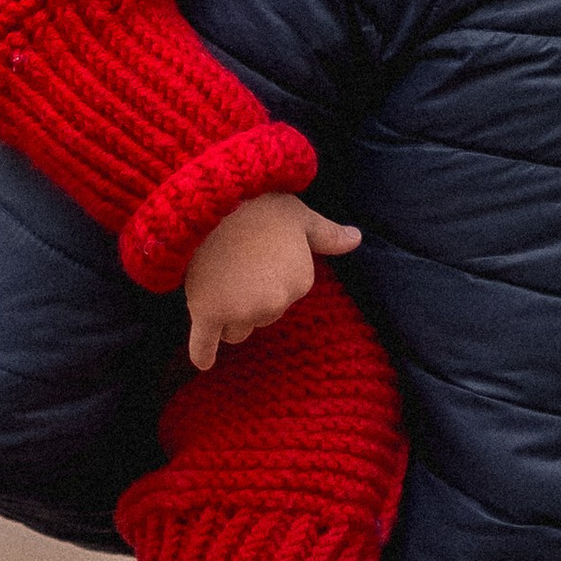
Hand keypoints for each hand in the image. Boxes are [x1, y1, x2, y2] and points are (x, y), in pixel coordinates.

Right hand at [183, 193, 361, 371]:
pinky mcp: (208, 314)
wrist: (212, 199)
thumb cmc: (258, 204)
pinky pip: (204, 345)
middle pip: (261, 316)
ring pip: (236, 330)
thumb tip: (357, 239)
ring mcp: (240, 311)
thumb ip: (328, 234)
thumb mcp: (300, 215)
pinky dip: (203, 353)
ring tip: (215, 283)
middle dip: (248, 299)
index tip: (254, 255)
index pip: (285, 295)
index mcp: (300, 281)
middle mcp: (275, 303)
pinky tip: (204, 362)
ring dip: (226, 316)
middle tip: (232, 265)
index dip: (268, 277)